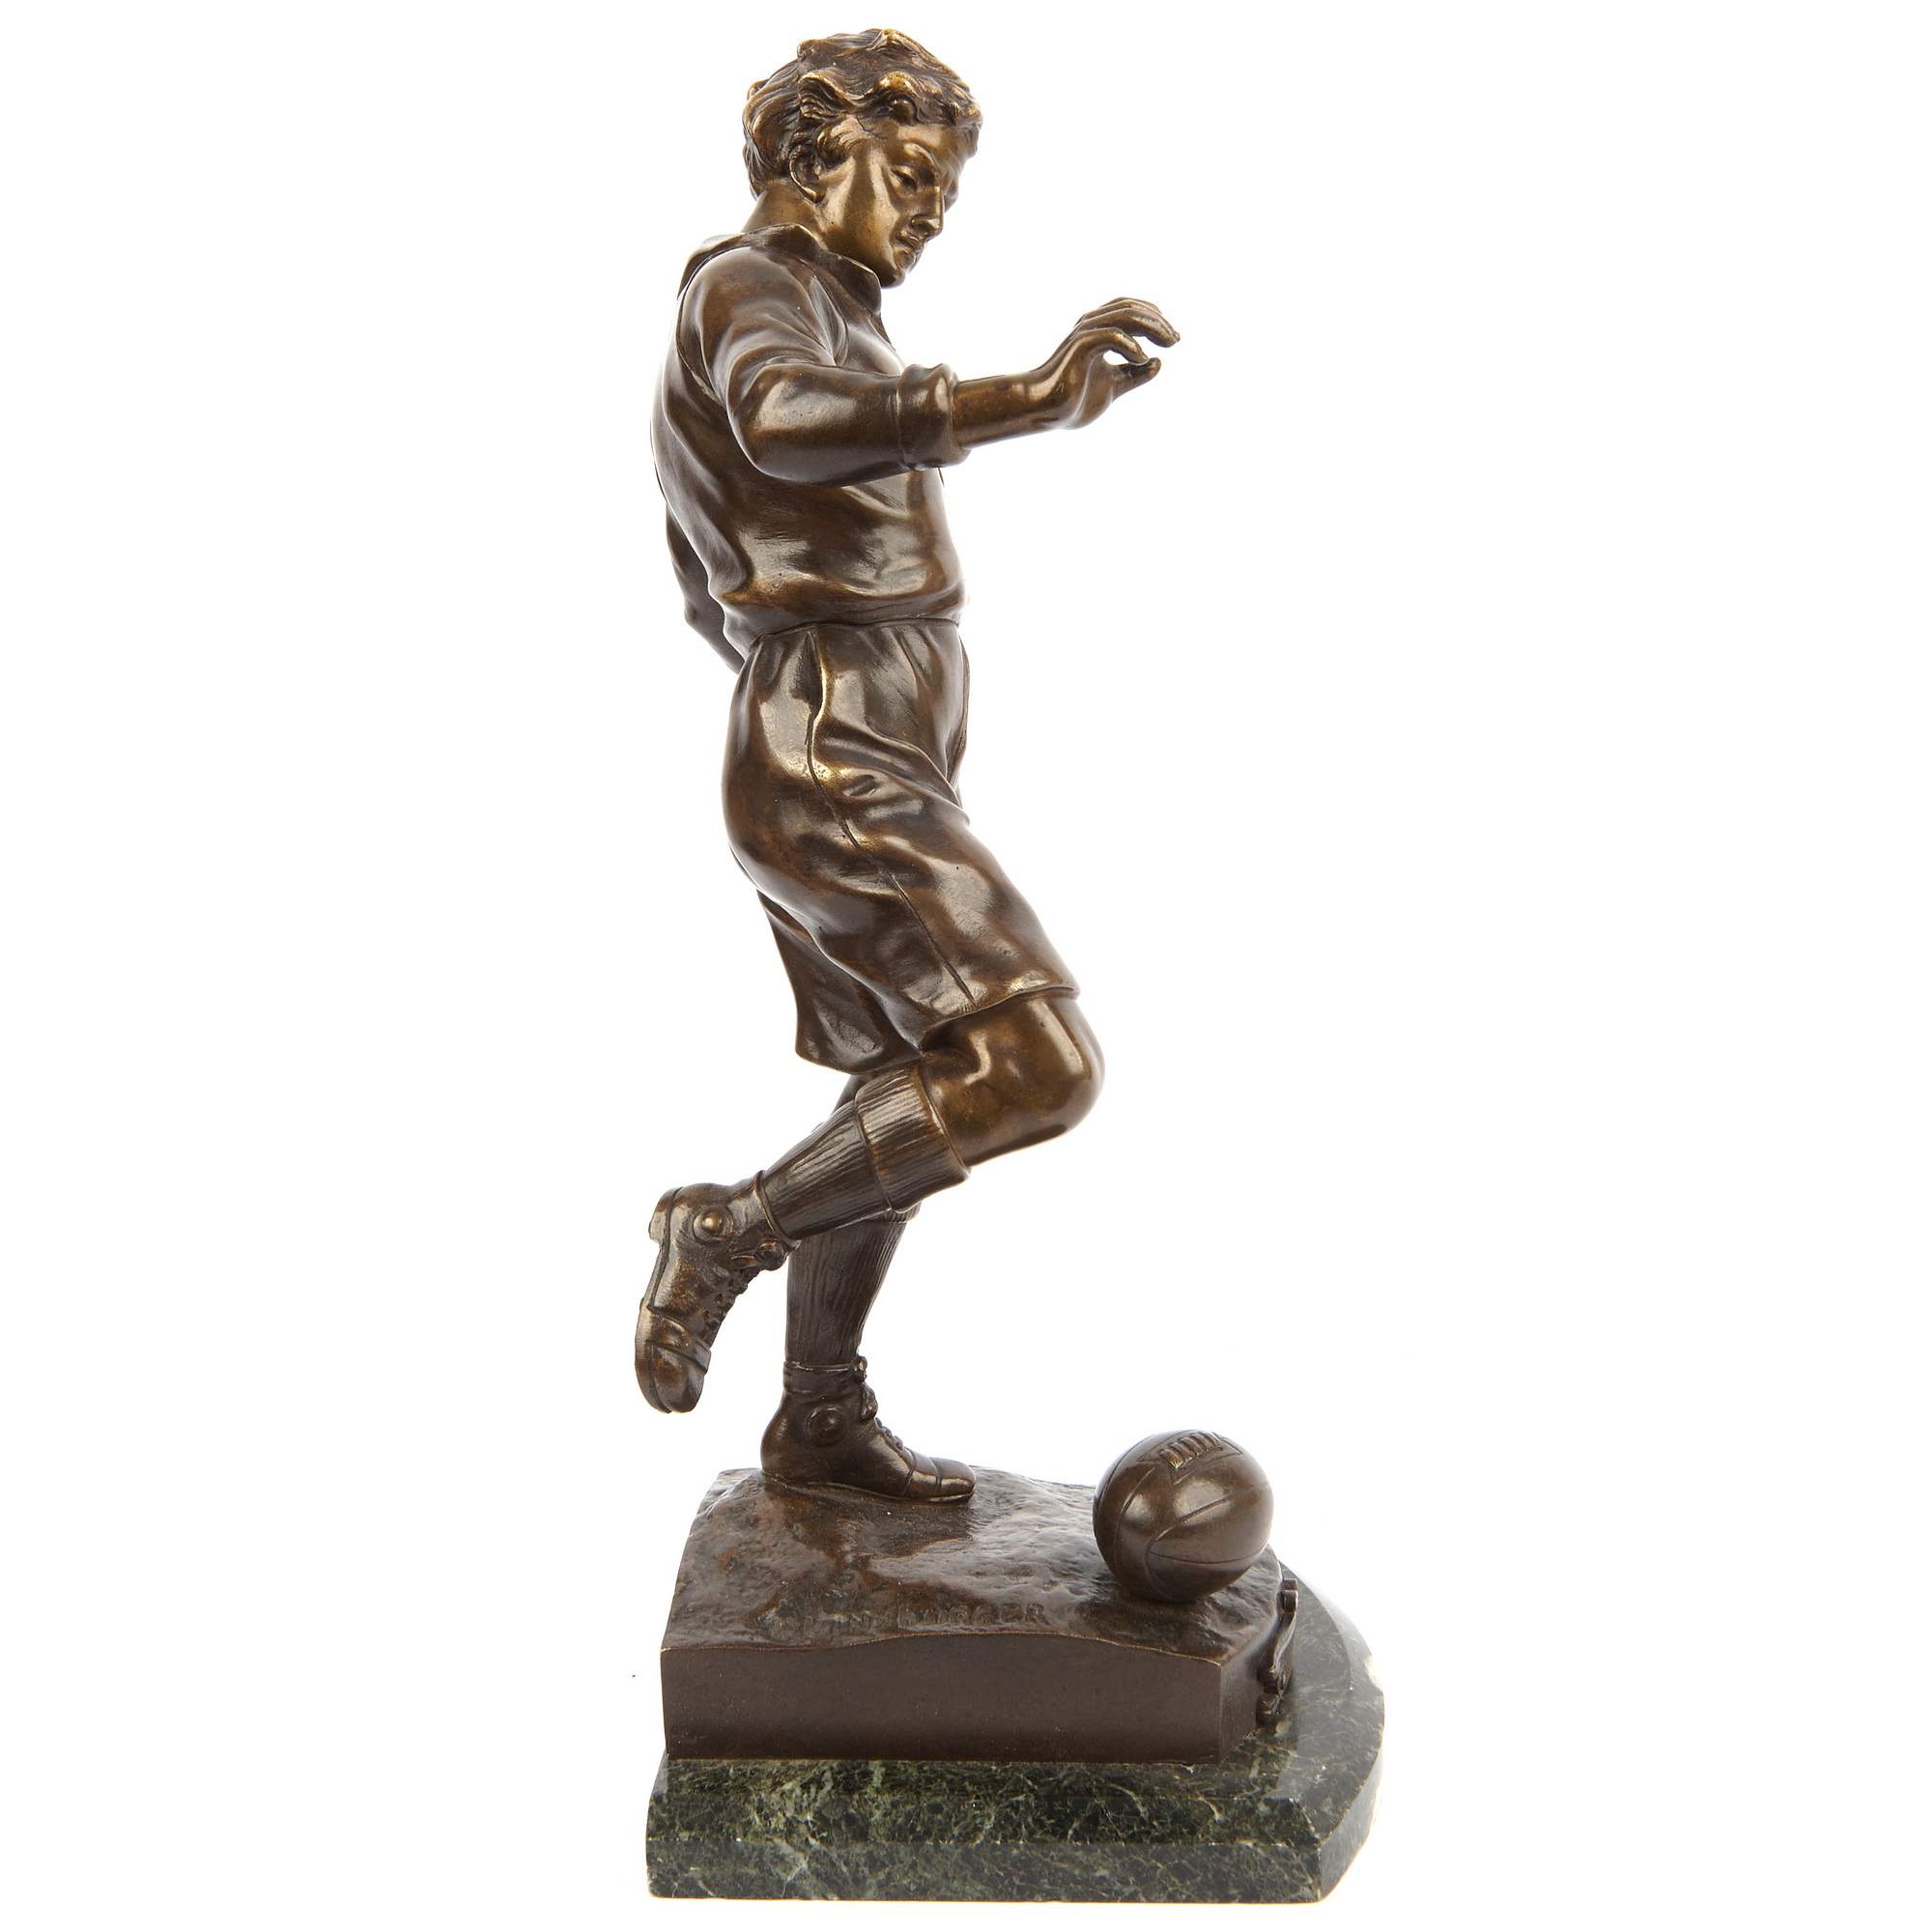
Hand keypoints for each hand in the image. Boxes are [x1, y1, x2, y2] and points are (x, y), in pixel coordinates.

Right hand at [1027, 298, 1179, 429]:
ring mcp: (1085, 334)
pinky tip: (1141, 359)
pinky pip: (1111, 335)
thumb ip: (1135, 375)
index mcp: (1099, 331)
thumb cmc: (1075, 399)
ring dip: (1151, 327)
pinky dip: (1131, 345)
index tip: (1173, 339)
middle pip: (1132, 309)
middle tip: (1175, 340)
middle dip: (1159, 321)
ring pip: (1124, 316)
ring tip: (1167, 344)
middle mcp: (1092, 325)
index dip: (1156, 319)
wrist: (1046, 410)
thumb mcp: (1115, 386)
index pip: (1131, 311)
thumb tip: (1158, 363)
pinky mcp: (1080, 346)